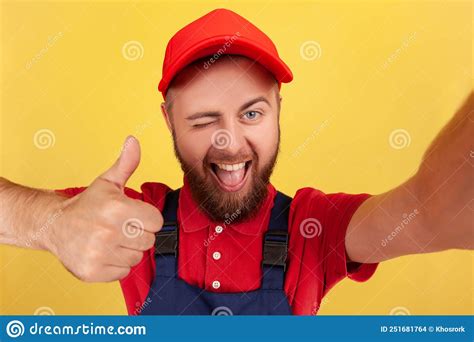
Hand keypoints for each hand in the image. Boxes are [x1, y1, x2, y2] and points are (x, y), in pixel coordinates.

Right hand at [49, 136, 162, 281]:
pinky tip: (103, 252)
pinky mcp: (93, 271)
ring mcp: (100, 253)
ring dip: (127, 250)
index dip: (146, 218)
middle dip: (137, 234)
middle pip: (148, 240)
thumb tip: (133, 141)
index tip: (132, 215)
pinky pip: (123, 271)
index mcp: (117, 208)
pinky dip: (116, 264)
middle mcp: (108, 232)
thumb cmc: (87, 204)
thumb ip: (126, 163)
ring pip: (137, 257)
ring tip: (110, 239)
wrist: (54, 225)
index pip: (156, 221)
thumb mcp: (107, 182)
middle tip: (119, 227)